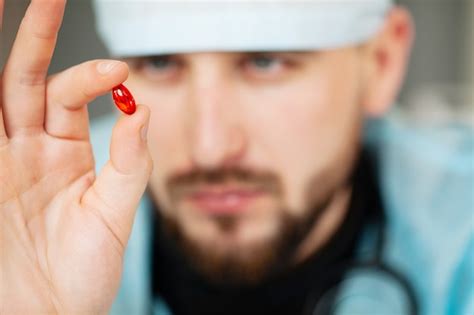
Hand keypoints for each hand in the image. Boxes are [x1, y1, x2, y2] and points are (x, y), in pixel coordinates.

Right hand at [0, 0, 151, 312]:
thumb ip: (129, 162)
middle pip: (24, 80)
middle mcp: (28, 152)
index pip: (70, 95)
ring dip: (5, 55)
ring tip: (7, 6)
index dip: (92, 77)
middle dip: (36, 36)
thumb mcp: (115, 214)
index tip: (121, 71)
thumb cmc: (82, 274)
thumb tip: (145, 109)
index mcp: (65, 154)